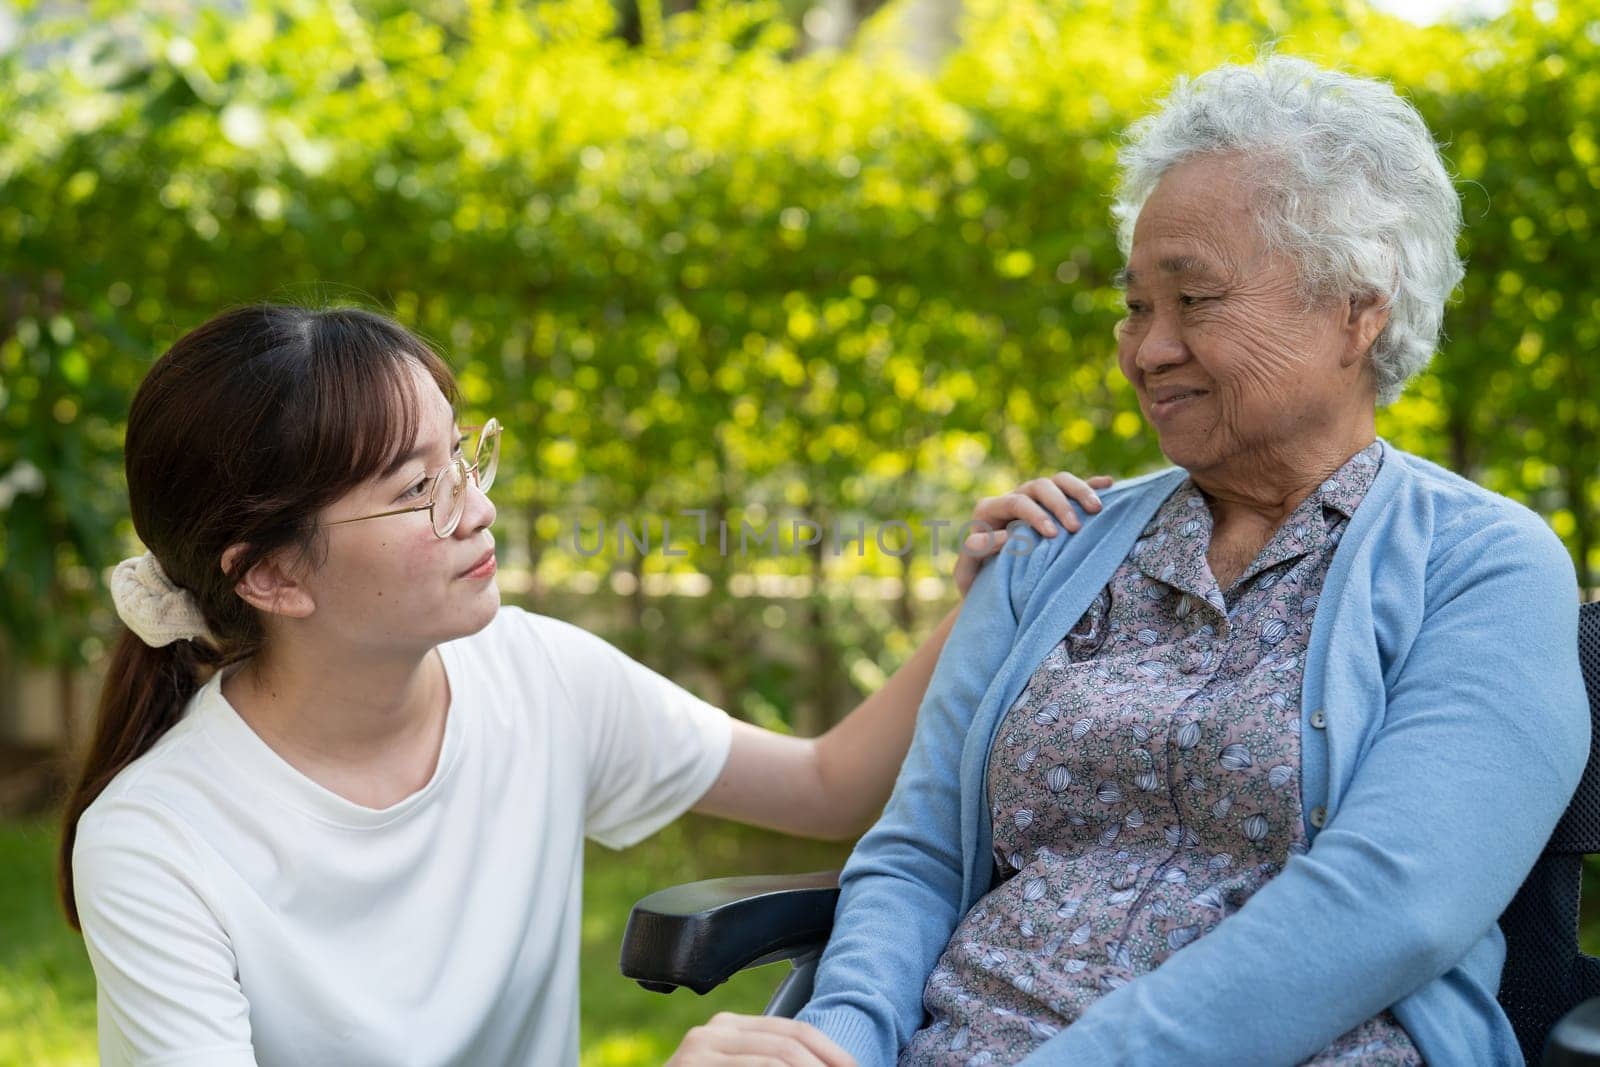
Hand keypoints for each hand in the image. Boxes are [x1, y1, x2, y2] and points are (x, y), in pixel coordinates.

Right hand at [667, 1012, 856, 1065]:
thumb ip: (770, 1064)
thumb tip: (831, 1066)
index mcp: (731, 1028)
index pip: (797, 1030)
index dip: (833, 1053)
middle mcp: (715, 1030)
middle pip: (791, 1041)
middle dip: (828, 1064)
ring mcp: (700, 1048)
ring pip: (778, 1057)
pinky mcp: (693, 1065)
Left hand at [954, 472, 1113, 596]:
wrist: (988, 587)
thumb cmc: (977, 583)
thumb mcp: (968, 573)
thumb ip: (974, 552)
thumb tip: (997, 536)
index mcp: (989, 510)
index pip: (1016, 501)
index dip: (1035, 514)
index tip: (1052, 534)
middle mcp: (1013, 498)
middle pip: (1040, 486)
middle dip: (1059, 504)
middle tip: (1075, 527)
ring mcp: (1034, 500)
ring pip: (1058, 481)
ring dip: (1079, 490)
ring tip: (1097, 509)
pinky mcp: (1052, 506)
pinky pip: (1073, 489)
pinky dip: (1090, 484)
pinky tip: (1108, 484)